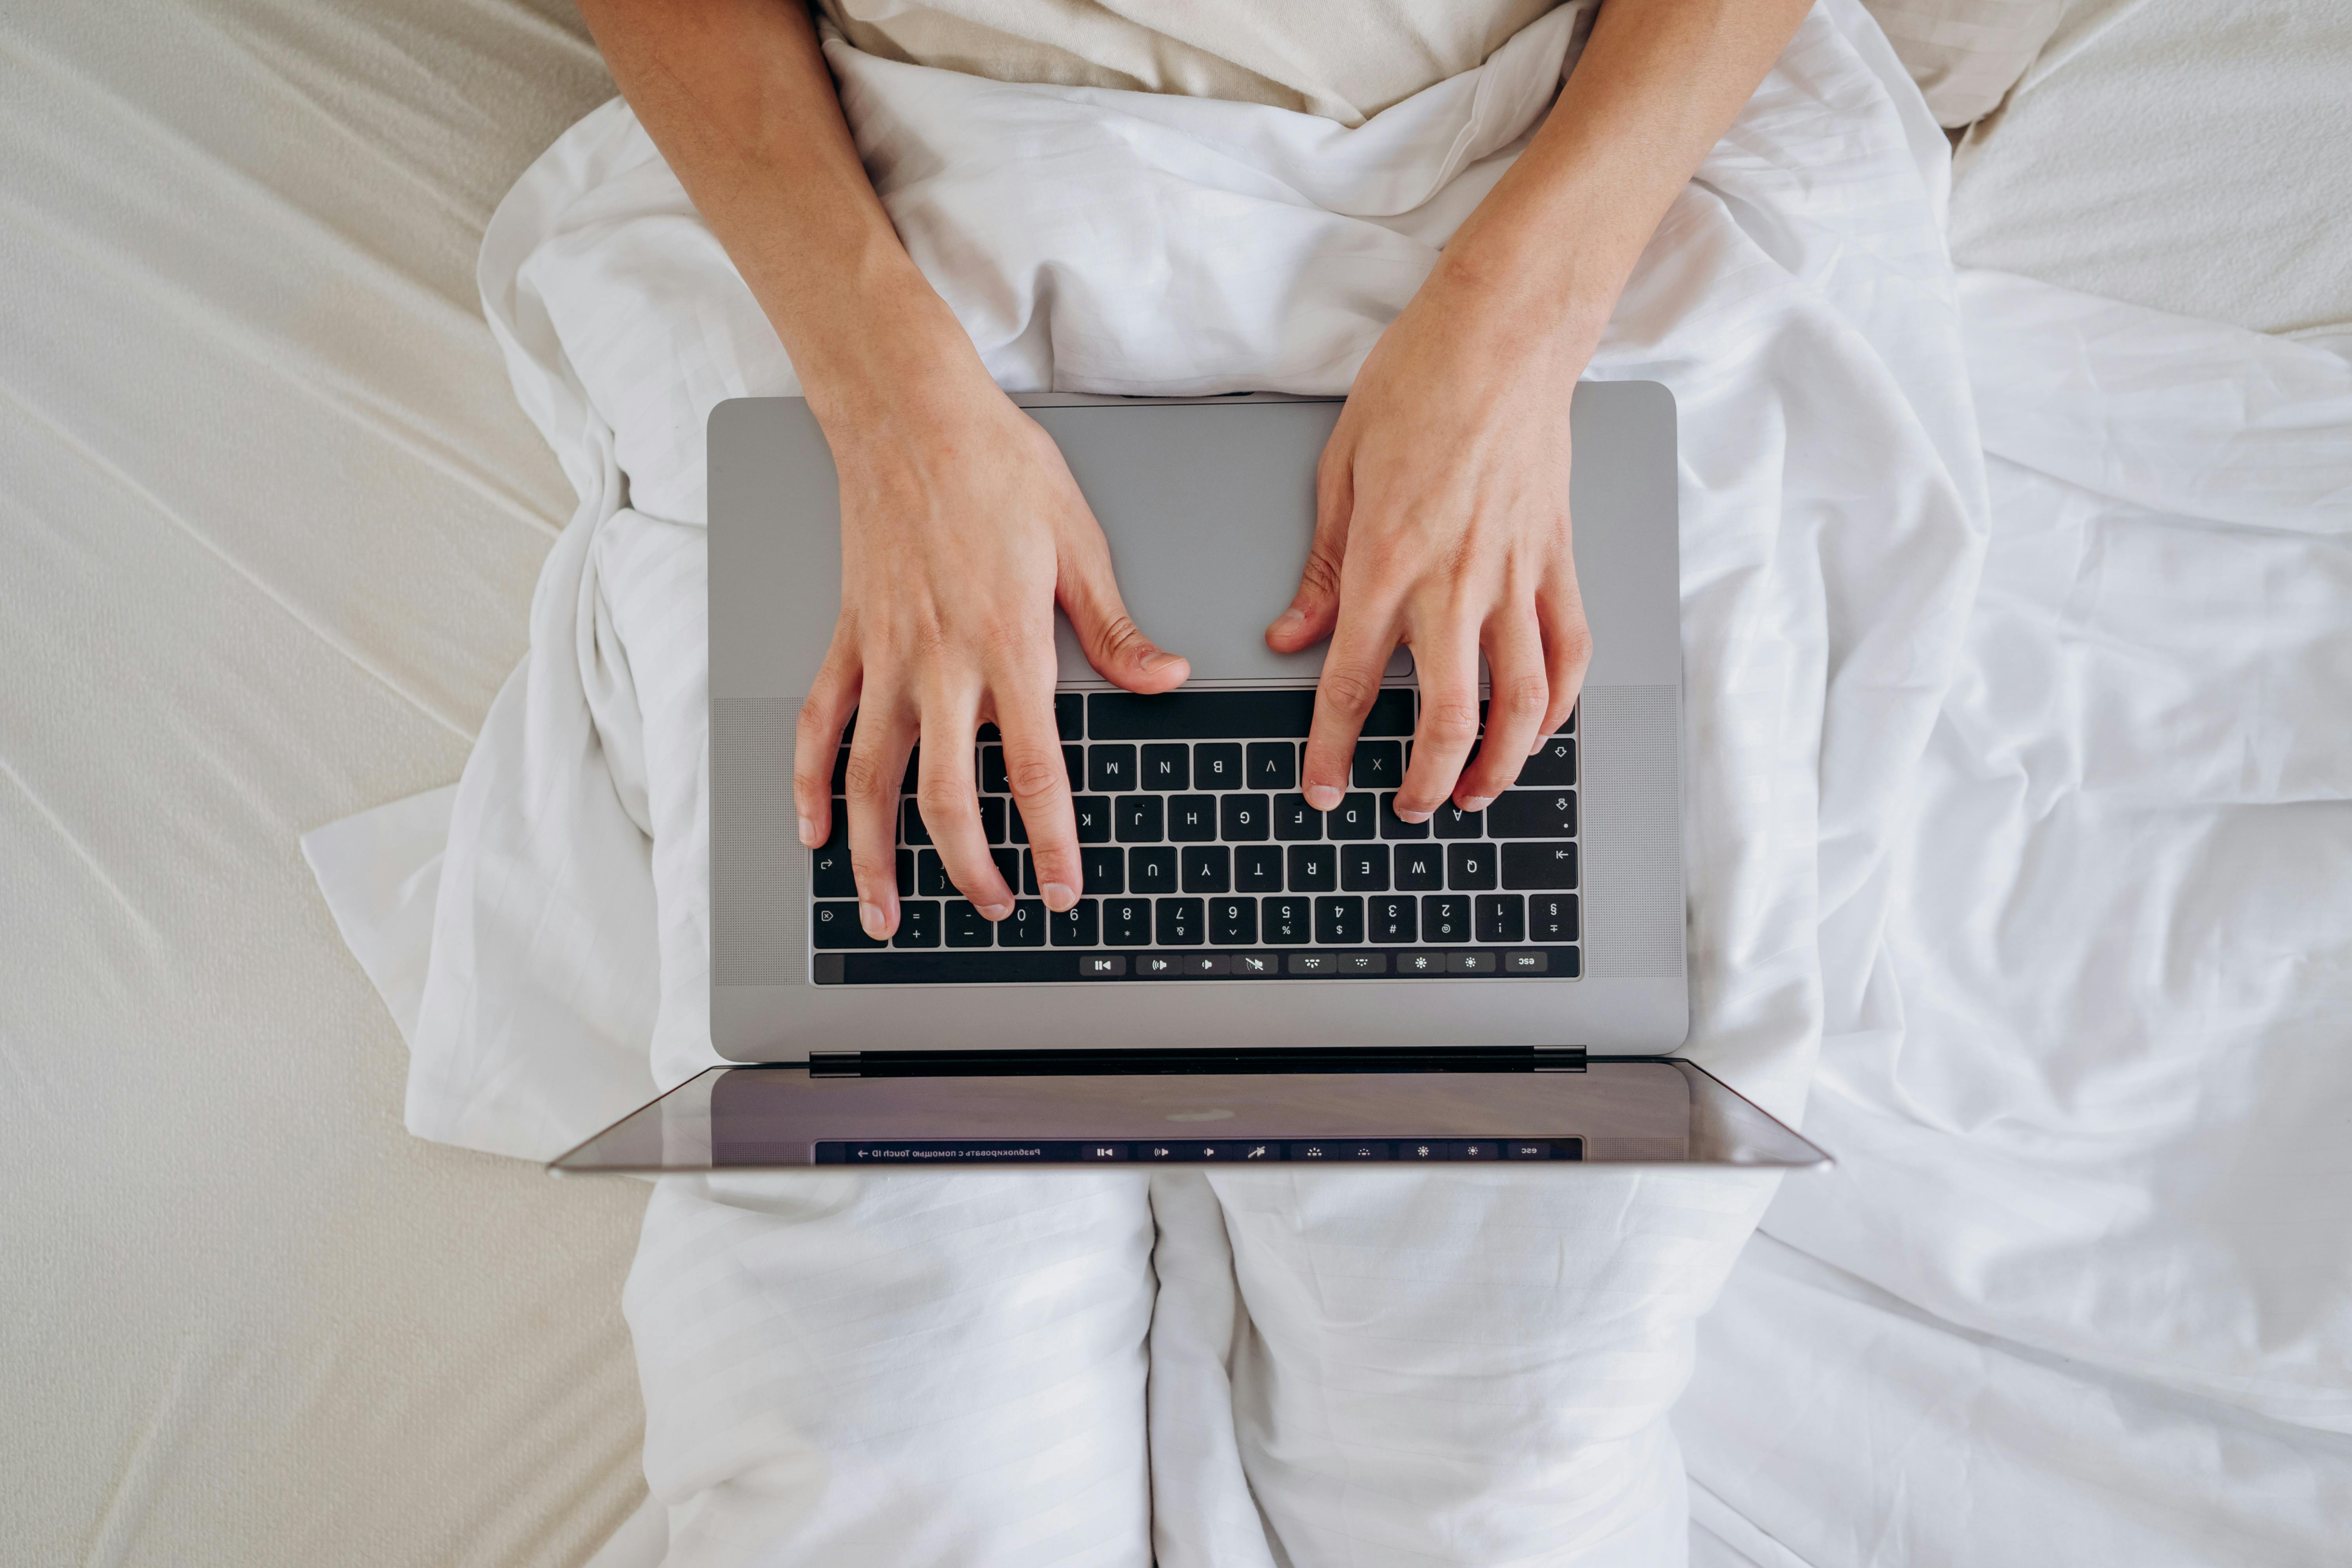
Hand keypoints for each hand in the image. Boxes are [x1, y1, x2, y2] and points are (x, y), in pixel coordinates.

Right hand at [793, 368, 1188, 939]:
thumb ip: (1113, 628)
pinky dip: (809, 782)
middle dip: (971, 870)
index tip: (1061, 889)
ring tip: (885, 911)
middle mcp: (940, 664)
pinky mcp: (848, 637)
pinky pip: (819, 723)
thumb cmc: (995, 465)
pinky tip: (813, 830)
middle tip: (996, 908)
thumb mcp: (1078, 542)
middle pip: (948, 798)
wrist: (909, 410)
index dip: (1050, 843)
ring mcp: (885, 655)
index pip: (1035, 773)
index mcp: (1008, 646)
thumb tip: (1165, 679)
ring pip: (871, 780)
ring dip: (876, 856)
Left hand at [1268, 265, 1593, 819]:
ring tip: (1476, 794)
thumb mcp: (1338, 470)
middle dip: (1426, 781)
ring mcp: (1515, 572)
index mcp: (1386, 561)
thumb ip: (1322, 566)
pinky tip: (1538, 732)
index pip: (1354, 684)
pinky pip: (1570, 650)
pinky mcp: (1559, 557)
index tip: (1324, 791)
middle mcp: (1454, 579)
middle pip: (1446, 715)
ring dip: (1499, 763)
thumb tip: (1292, 637)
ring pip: (1519, 699)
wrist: (1502, 333)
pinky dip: (1558, 704)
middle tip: (1408, 807)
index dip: (1334, 751)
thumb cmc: (1418, 384)